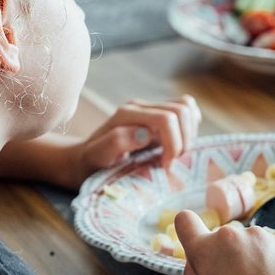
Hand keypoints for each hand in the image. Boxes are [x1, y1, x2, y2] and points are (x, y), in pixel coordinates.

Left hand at [68, 95, 200, 184]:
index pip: (166, 118)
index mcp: (128, 114)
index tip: (165, 167)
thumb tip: (145, 133)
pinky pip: (186, 112)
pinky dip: (190, 129)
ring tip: (175, 155)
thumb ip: (117, 141)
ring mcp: (151, 110)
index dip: (173, 143)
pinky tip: (177, 146)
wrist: (85, 159)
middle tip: (171, 162)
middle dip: (183, 140)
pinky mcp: (159, 117)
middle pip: (181, 110)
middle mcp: (141, 107)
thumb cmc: (91, 162)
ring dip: (189, 134)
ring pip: (187, 108)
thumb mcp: (97, 156)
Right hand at [175, 210, 274, 274]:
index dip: (188, 231)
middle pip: (221, 239)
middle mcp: (232, 235)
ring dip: (247, 257)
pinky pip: (269, 246)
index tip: (195, 243)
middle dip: (224, 256)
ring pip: (246, 242)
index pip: (185, 221)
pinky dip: (268, 260)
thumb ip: (199, 270)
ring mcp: (261, 236)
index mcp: (207, 250)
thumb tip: (202, 263)